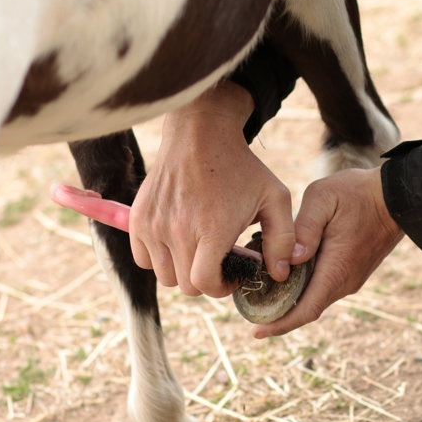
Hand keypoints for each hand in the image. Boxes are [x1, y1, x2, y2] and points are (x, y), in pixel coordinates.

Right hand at [128, 81, 295, 296]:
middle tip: (219, 261)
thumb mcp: (275, 197)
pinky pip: (142, 259)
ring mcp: (154, 225)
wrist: (201, 133)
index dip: (221, 288)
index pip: (204, 283)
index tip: (232, 275)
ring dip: (182, 271)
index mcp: (212, 229)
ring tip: (199, 250)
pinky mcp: (139, 218)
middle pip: (185, 285)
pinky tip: (178, 242)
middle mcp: (178, 230)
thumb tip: (280, 275)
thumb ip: (283, 239)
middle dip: (206, 280)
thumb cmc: (242, 167)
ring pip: (163, 276)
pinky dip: (158, 258)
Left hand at [253, 167, 403, 337]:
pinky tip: (286, 279)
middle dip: (279, 314)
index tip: (257, 332)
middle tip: (248, 310)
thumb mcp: (324, 199)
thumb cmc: (358, 193)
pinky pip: (324, 287)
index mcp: (337, 269)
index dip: (280, 324)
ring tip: (262, 296)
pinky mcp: (353, 270)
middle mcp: (346, 281)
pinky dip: (303, 290)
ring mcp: (351, 278)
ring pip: (316, 298)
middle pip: (307, 309)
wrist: (398, 196)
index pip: (306, 309)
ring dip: (291, 302)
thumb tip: (290, 258)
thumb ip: (304, 228)